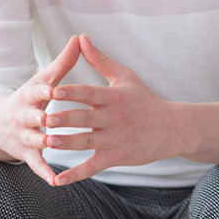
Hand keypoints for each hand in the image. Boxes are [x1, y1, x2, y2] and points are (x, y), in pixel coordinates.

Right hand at [0, 36, 81, 184]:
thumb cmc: (30, 98)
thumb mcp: (42, 80)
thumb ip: (62, 62)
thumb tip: (80, 37)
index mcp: (29, 96)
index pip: (36, 91)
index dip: (44, 90)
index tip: (54, 88)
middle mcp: (23, 116)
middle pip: (31, 116)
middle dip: (40, 117)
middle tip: (50, 118)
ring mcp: (23, 136)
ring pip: (33, 139)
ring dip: (43, 142)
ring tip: (55, 144)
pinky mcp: (26, 154)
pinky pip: (36, 164)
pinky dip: (44, 172)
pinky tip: (55, 181)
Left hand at [45, 35, 173, 185]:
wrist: (172, 129)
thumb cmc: (145, 100)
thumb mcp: (125, 76)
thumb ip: (100, 59)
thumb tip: (81, 38)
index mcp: (114, 97)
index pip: (90, 93)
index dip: (72, 92)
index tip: (54, 90)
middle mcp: (114, 118)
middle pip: (86, 118)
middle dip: (66, 119)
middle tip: (46, 118)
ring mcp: (115, 139)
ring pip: (87, 142)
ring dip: (68, 143)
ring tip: (48, 142)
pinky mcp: (116, 157)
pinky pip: (93, 167)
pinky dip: (75, 174)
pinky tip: (57, 180)